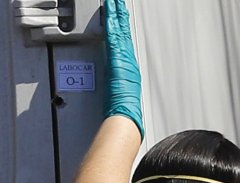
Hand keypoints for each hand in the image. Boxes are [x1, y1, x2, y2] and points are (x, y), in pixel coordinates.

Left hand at [103, 0, 143, 137]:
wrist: (126, 114)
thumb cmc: (124, 107)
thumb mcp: (122, 92)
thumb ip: (119, 83)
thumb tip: (117, 83)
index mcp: (128, 64)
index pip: (124, 39)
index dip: (122, 25)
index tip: (120, 13)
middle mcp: (127, 58)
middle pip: (122, 30)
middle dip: (120, 14)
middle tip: (117, 1)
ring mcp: (123, 56)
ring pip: (119, 29)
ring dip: (116, 13)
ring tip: (114, 1)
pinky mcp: (117, 57)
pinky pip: (114, 35)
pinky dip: (113, 23)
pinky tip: (111, 12)